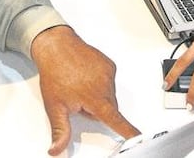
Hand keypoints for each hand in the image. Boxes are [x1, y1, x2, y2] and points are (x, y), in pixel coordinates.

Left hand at [31, 26, 138, 154]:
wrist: (55, 45)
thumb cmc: (55, 71)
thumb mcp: (55, 106)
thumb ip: (60, 131)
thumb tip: (57, 149)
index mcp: (95, 98)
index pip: (116, 120)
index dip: (129, 131)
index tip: (138, 137)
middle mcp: (106, 84)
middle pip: (109, 108)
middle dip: (96, 109)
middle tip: (77, 99)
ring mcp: (109, 72)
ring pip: (109, 95)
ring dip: (97, 95)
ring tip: (79, 85)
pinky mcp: (109, 64)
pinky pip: (108, 81)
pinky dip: (99, 82)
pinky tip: (85, 76)